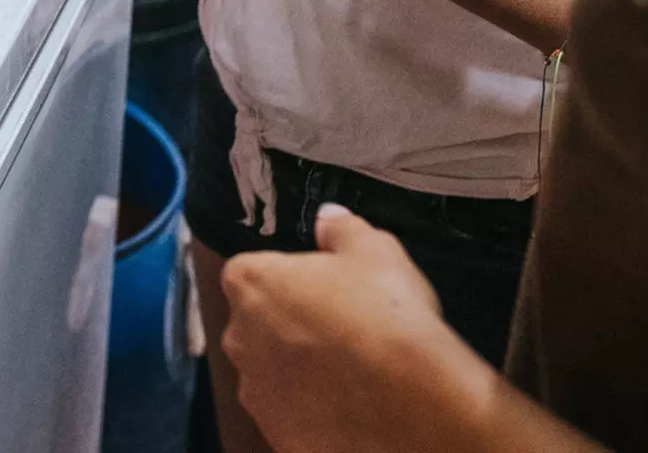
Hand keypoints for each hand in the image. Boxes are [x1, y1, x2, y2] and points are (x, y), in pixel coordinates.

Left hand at [222, 206, 497, 452]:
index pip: (254, 271)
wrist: (409, 405)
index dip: (290, 278)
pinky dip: (312, 412)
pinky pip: (291, 415)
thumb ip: (342, 229)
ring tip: (351, 373)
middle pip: (257, 323)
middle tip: (341, 328)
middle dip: (288, 324)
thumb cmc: (386, 314)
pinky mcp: (275, 434)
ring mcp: (254, 392)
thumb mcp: (375, 251)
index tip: (325, 287)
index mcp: (250, 283)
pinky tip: (350, 407)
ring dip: (298, 371)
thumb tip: (328, 216)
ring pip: (271, 373)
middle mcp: (238, 338)